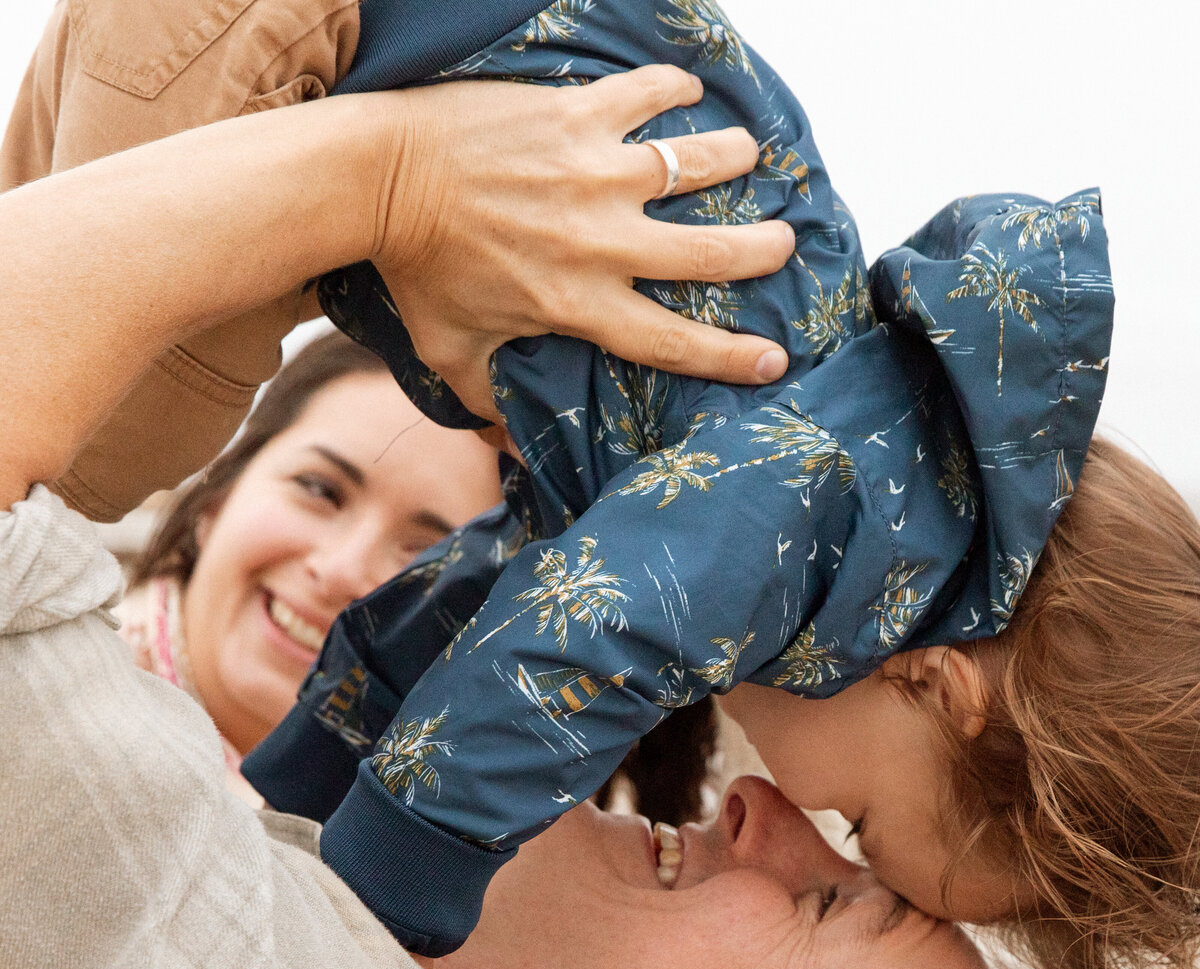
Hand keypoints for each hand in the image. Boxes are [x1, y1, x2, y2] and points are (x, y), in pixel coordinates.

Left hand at [370, 66, 795, 418]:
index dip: (729, 357)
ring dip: (731, 158)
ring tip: (753, 154)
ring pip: (693, 163)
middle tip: (784, 243)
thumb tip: (508, 456)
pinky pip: (644, 95)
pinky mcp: (575, 117)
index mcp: (581, 305)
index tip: (774, 361)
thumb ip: (486, 406)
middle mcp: (602, 242)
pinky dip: (672, 88)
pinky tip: (687, 89)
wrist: (383, 179)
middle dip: (760, 249)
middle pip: (707, 252)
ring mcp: (594, 173)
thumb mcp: (451, 353)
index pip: (671, 343)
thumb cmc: (417, 271)